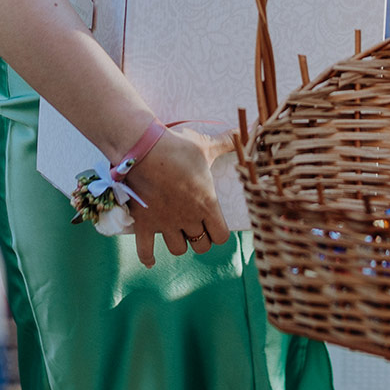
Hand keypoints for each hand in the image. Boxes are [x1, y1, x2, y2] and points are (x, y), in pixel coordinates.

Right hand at [120, 128, 232, 267]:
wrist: (144, 150)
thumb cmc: (178, 148)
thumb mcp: (205, 145)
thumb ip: (226, 143)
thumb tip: (245, 129)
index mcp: (207, 204)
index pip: (221, 236)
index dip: (219, 231)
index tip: (214, 222)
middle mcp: (189, 219)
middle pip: (202, 246)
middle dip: (200, 238)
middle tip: (195, 226)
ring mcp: (166, 224)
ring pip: (178, 249)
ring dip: (178, 243)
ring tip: (175, 231)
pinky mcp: (145, 224)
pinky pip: (146, 251)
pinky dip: (148, 257)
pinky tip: (151, 259)